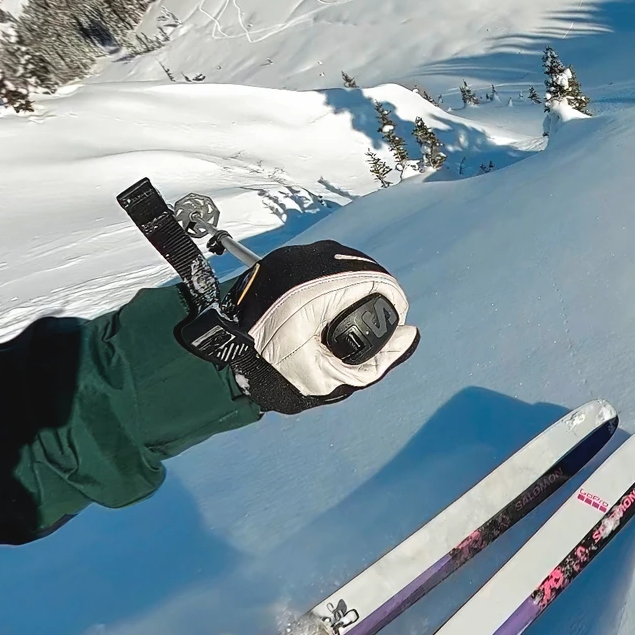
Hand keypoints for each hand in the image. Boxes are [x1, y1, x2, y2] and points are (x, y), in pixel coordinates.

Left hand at [208, 240, 418, 413]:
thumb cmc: (278, 373)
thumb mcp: (333, 377)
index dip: (391, 303)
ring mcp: (291, 257)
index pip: (378, 280)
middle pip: (362, 265)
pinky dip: (330, 277)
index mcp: (322, 289)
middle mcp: (308, 263)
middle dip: (374, 292)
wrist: (225, 359)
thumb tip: (410, 334)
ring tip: (351, 312)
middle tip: (370, 322)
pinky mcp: (279, 259)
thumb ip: (380, 359)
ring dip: (354, 281)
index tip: (389, 324)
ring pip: (341, 258)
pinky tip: (326, 301)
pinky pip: (318, 259)